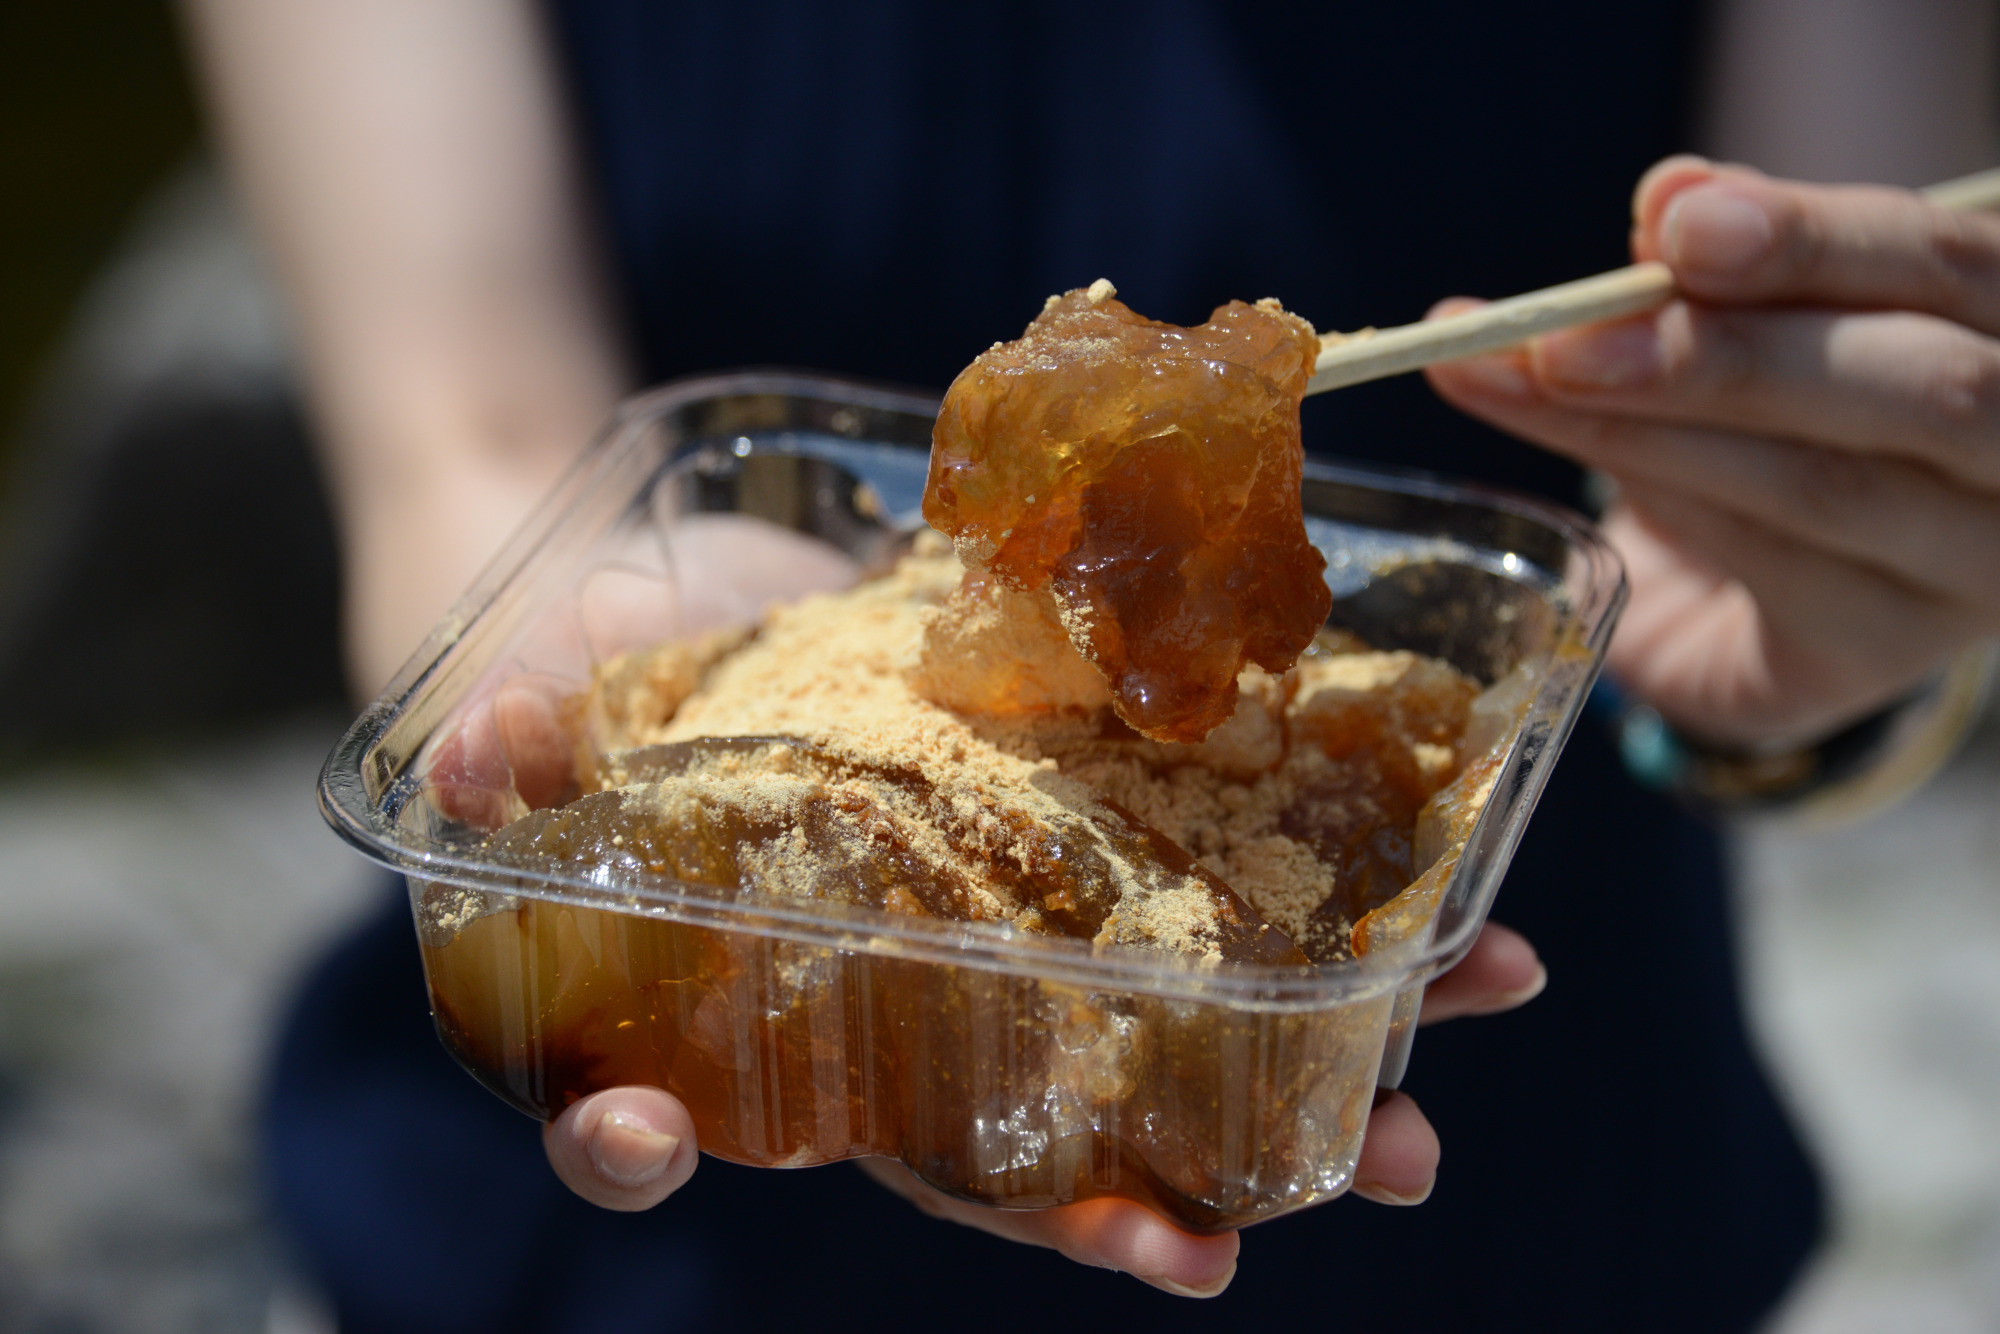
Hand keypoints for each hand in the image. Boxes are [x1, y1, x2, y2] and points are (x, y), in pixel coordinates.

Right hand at [423, 520, 1547, 1296]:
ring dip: (1285, 1104)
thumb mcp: (543, 690)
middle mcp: (879, 1009)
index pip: (677, 1104)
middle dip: (1096, 1210)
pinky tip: (1468, 943)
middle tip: (1205, 1261)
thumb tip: (464, 760)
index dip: (656, 1146)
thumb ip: (513, 738)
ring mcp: (1006, 940)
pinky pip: (1232, 916)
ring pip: (1147, 1062)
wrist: (700, 589)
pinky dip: (1354, 941)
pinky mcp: (1100, 848)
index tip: (677, 1155)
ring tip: (1410, 1139)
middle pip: (976, 1147)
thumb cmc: (608, 677)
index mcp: (726, 996)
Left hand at [1428, 156, 1999, 749]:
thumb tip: (1673, 199)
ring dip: (1646, 431)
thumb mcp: (1782, 306)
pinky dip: (1665, 503)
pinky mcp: (1888, 648)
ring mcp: (1978, 568)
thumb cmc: (1808, 392)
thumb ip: (1739, 257)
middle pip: (1915, 389)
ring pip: (1825, 488)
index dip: (1809, 238)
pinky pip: (1770, 569)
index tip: (1669, 217)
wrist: (1815, 566)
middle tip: (1567, 338)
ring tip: (1523, 380)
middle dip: (1721, 353)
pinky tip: (1580, 463)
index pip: (1948, 263)